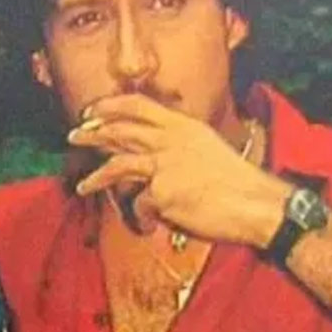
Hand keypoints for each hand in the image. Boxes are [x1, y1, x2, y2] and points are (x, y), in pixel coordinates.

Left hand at [67, 94, 290, 247]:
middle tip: (74, 136)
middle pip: (120, 130)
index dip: (111, 105)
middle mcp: (172, 140)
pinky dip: (142, 219)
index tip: (91, 110)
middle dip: (92, 133)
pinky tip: (150, 227)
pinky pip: (140, 206)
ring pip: (118, 166)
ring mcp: (165, 165)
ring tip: (82, 187)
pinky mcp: (163, 192)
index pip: (139, 104)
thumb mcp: (207, 149)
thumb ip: (177, 146)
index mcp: (184, 126)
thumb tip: (145, 155)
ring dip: (96, 177)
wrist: (257, 204)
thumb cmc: (236, 182)